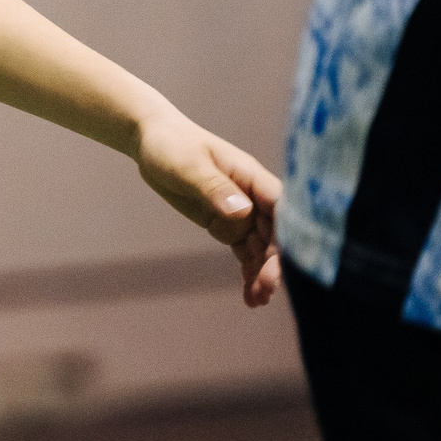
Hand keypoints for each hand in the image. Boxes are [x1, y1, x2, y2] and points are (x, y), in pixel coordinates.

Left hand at [135, 110, 282, 307]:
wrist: (150, 139)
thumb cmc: (171, 144)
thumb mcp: (188, 164)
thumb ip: (214, 187)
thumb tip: (242, 212)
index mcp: (252, 177)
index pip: (282, 209)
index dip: (289, 236)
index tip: (285, 262)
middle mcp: (253, 197)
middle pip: (276, 235)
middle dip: (274, 263)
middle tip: (264, 290)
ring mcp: (242, 212)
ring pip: (262, 248)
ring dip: (263, 273)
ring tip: (257, 301)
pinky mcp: (226, 223)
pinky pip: (244, 251)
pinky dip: (248, 272)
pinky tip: (249, 296)